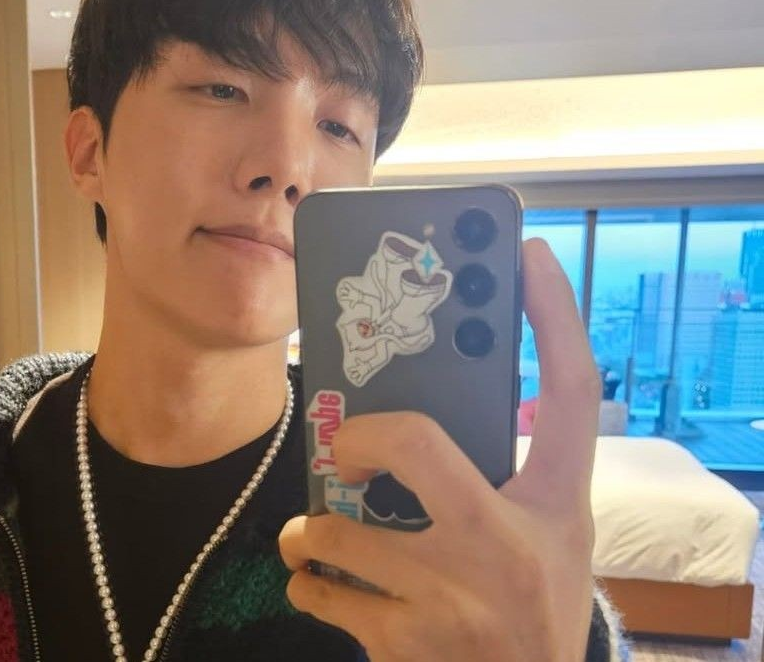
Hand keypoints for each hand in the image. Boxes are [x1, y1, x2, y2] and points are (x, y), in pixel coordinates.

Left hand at [279, 238, 599, 661]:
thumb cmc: (531, 605)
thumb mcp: (543, 537)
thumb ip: (499, 475)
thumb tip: (412, 412)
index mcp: (555, 508)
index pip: (570, 395)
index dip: (554, 317)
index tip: (528, 255)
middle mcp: (508, 545)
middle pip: (410, 440)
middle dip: (354, 437)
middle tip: (341, 446)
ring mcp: (454, 597)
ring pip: (336, 527)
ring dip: (314, 531)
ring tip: (319, 536)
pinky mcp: (404, 643)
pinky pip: (317, 588)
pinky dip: (308, 584)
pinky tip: (324, 585)